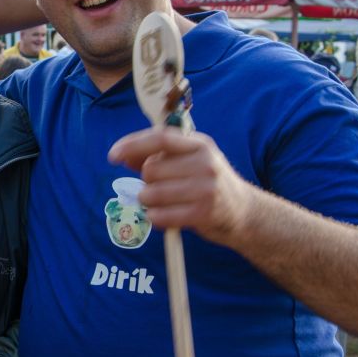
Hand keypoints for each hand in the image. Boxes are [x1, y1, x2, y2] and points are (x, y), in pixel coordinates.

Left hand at [108, 128, 254, 247]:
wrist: (245, 213)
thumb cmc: (208, 185)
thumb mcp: (190, 162)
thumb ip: (158, 156)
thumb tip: (122, 155)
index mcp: (200, 144)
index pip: (160, 137)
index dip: (132, 144)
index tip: (112, 155)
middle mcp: (205, 163)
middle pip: (151, 169)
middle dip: (146, 182)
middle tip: (160, 189)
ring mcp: (206, 188)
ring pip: (151, 193)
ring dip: (149, 202)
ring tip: (164, 204)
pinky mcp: (203, 213)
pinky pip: (160, 216)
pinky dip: (155, 219)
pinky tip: (164, 217)